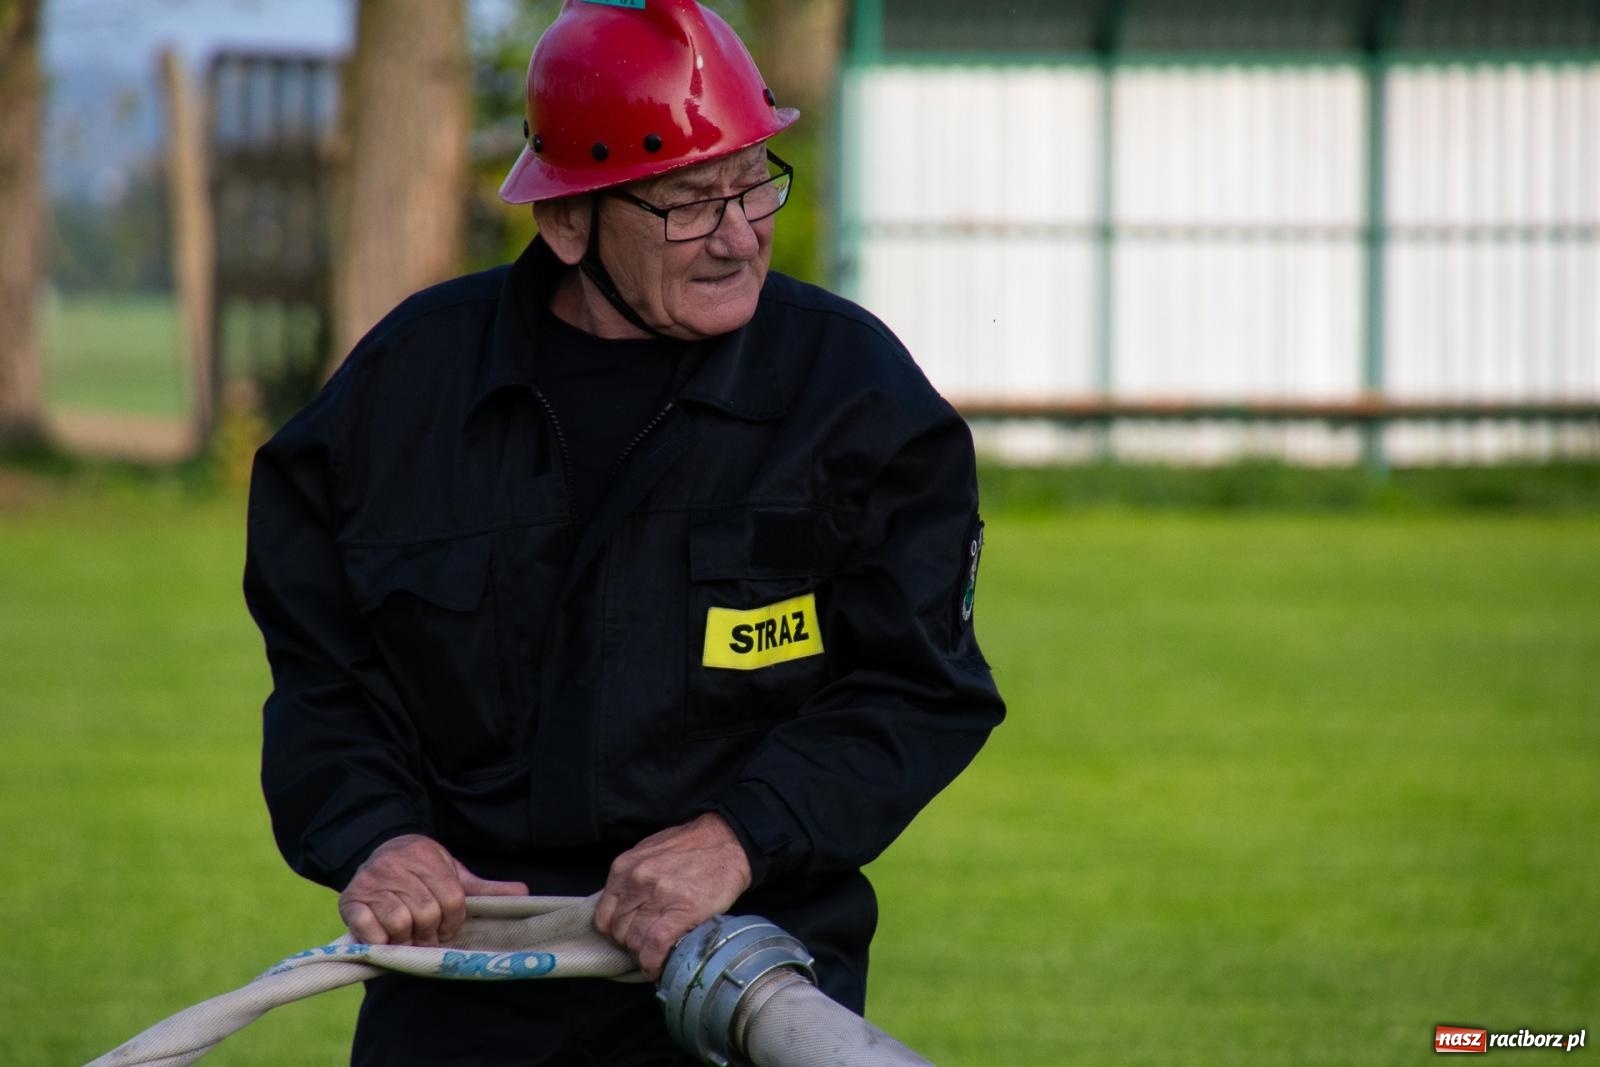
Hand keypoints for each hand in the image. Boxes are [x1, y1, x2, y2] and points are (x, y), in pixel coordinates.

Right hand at [338, 833, 527, 945]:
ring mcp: (370, 883)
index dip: (453, 921)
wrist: (377, 851)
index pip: (451, 899)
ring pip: (400, 922)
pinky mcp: (350, 901)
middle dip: (431, 932)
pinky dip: (379, 941)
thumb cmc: (421, 870)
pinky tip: (386, 939)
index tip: (448, 927)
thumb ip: (484, 888)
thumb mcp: (453, 872)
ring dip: (407, 939)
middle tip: (428, 936)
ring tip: (409, 937)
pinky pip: (368, 930)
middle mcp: (395, 866)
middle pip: (427, 913)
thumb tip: (524, 893)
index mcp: (426, 856)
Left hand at [595, 813, 752, 980]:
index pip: (603, 917)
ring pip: (635, 943)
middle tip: (648, 947)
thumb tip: (623, 909)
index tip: (630, 938)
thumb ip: (631, 879)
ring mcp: (657, 897)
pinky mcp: (680, 912)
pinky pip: (655, 948)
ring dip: (644, 956)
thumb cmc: (690, 847)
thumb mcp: (649, 853)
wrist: (726, 841)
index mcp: (624, 868)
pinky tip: (660, 968)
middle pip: (619, 933)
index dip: (616, 934)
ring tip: (658, 955)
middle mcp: (636, 882)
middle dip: (632, 945)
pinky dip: (654, 964)